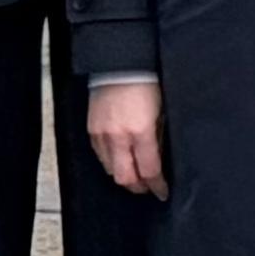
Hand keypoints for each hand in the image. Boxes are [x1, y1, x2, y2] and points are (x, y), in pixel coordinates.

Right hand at [89, 79, 165, 195]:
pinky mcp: (92, 129)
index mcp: (141, 132)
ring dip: (124, 175)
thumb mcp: (161, 113)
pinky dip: (111, 162)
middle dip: (138, 187)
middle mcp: (119, 137)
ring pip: (110, 170)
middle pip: (125, 178)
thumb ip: (158, 139)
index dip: (157, 185)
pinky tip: (120, 159)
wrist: (121, 64)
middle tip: (148, 188)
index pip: (149, 171)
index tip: (162, 192)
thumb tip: (157, 160)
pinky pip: (100, 156)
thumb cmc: (146, 84)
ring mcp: (102, 134)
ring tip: (134, 173)